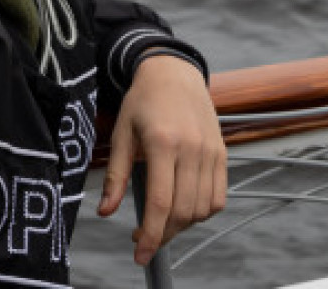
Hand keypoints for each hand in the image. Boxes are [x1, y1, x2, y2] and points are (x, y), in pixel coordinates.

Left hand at [97, 52, 226, 265]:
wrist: (174, 73)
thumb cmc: (143, 102)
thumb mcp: (121, 134)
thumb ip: (115, 176)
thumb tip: (105, 212)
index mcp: (162, 143)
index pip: (160, 203)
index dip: (150, 235)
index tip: (140, 254)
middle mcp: (192, 148)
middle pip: (183, 211)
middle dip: (162, 234)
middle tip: (143, 237)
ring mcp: (211, 151)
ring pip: (202, 209)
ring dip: (182, 225)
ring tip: (162, 220)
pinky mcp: (222, 153)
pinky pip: (218, 197)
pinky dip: (202, 212)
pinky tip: (183, 207)